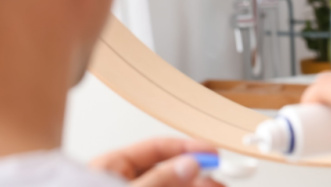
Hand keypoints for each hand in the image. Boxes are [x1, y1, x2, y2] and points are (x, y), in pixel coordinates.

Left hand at [88, 137, 223, 186]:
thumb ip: (158, 180)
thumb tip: (188, 165)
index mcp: (110, 167)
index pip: (157, 148)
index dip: (187, 148)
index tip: (212, 153)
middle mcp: (121, 181)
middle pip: (168, 170)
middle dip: (196, 173)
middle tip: (220, 178)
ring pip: (171, 186)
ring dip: (196, 185)